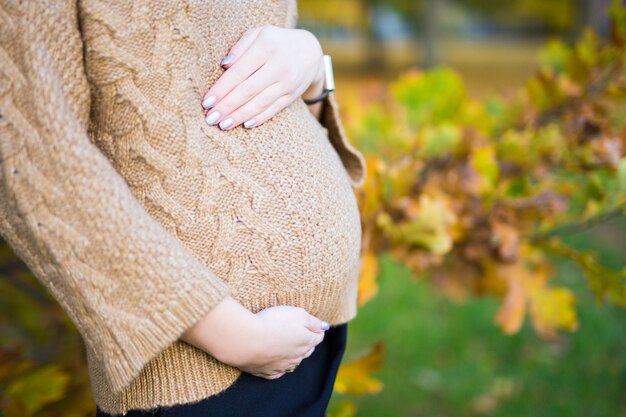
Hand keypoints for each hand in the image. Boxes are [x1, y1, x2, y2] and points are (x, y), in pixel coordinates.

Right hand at [180, 295, 328, 379]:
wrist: (246, 340)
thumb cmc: (272, 322)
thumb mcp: (297, 314)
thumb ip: (313, 321)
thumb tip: (324, 326)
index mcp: (306, 342)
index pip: (318, 337)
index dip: (317, 329)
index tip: (314, 325)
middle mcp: (297, 357)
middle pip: (306, 350)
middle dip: (306, 342)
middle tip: (302, 334)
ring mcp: (282, 367)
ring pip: (293, 362)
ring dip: (292, 354)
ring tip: (288, 346)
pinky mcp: (266, 372)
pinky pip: (276, 372)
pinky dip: (278, 366)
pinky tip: (276, 362)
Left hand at [201, 25, 324, 129]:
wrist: (310, 52)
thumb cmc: (276, 41)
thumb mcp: (260, 33)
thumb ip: (241, 46)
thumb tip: (224, 65)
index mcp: (266, 47)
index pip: (239, 72)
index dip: (221, 89)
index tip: (206, 102)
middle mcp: (278, 66)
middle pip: (247, 90)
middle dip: (227, 106)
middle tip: (210, 119)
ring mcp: (287, 83)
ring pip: (260, 103)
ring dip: (239, 116)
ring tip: (223, 125)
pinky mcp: (292, 96)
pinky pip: (274, 109)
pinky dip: (259, 118)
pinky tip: (245, 125)